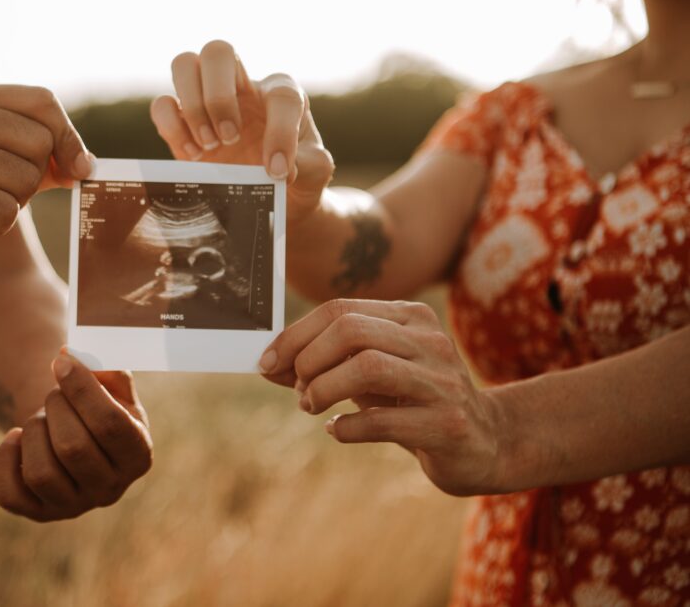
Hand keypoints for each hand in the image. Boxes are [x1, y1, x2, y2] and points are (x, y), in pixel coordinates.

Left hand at [0, 353, 152, 520]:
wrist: (73, 432)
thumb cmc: (95, 403)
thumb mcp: (111, 383)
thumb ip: (102, 364)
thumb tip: (68, 355)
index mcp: (138, 455)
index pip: (110, 425)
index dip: (81, 388)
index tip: (61, 362)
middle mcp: (111, 489)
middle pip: (73, 448)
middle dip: (55, 408)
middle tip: (55, 396)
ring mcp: (73, 507)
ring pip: (40, 474)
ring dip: (33, 431)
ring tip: (40, 419)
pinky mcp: (38, 513)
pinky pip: (9, 494)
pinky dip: (5, 459)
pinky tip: (16, 439)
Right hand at [150, 40, 333, 220]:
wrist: (271, 195)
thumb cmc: (295, 174)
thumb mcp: (315, 173)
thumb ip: (310, 166)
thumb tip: (283, 168)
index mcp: (281, 93)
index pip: (281, 95)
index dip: (280, 132)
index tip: (276, 171)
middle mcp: (242, 86)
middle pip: (217, 51)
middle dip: (218, 96)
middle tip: (229, 138)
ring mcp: (207, 100)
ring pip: (183, 64)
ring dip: (192, 106)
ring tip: (209, 146)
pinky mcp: (182, 122)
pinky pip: (162, 105)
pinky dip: (171, 127)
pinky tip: (193, 156)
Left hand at [258, 299, 504, 495]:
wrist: (484, 442)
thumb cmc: (412, 401)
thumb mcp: (367, 374)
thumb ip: (321, 365)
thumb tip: (267, 364)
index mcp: (411, 317)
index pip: (340, 308)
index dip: (294, 335)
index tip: (266, 363)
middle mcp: (430, 341)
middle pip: (350, 330)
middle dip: (309, 360)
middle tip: (299, 389)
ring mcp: (442, 381)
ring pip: (368, 367)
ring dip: (324, 389)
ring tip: (312, 406)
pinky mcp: (448, 424)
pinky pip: (383, 421)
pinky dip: (347, 426)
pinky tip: (338, 430)